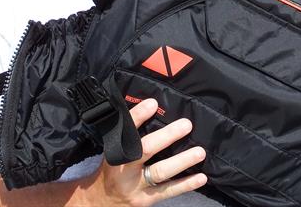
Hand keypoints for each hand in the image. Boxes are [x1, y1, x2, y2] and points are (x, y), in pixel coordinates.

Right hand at [92, 98, 206, 205]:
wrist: (99, 202)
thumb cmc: (111, 170)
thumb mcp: (112, 151)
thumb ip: (127, 135)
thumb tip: (151, 107)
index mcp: (114, 151)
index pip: (126, 130)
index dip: (138, 116)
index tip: (153, 103)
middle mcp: (123, 168)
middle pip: (145, 150)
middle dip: (166, 136)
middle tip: (186, 125)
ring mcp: (135, 186)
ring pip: (159, 172)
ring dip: (182, 161)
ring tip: (200, 152)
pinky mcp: (145, 200)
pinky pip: (167, 192)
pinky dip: (185, 185)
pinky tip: (201, 177)